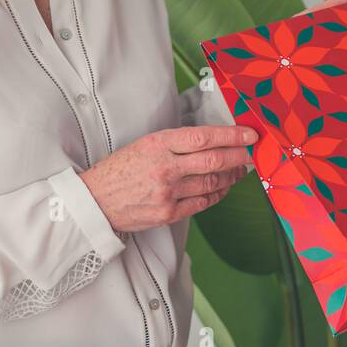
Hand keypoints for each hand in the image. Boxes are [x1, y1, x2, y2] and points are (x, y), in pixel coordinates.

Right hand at [80, 124, 257, 231]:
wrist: (94, 201)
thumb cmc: (120, 170)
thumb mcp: (144, 145)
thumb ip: (175, 143)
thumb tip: (210, 140)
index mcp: (158, 144)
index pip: (204, 137)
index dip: (231, 135)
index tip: (249, 134)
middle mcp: (165, 167)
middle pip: (214, 160)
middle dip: (239, 155)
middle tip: (252, 152)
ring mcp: (168, 192)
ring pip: (212, 182)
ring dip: (231, 176)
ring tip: (239, 170)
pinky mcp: (168, 213)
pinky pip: (202, 202)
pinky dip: (217, 194)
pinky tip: (223, 188)